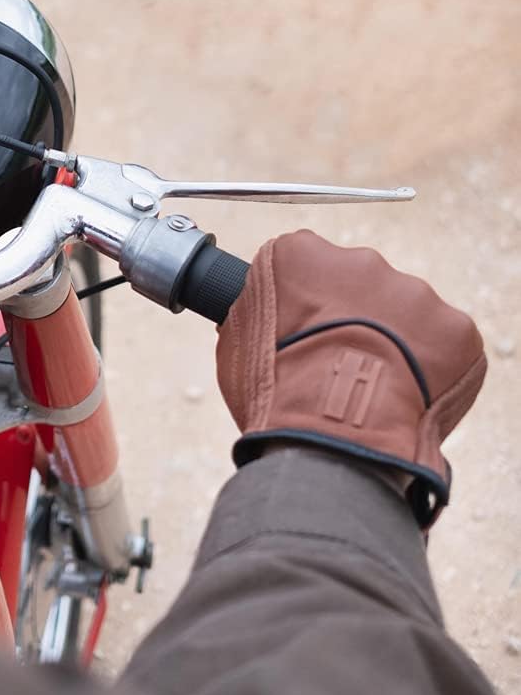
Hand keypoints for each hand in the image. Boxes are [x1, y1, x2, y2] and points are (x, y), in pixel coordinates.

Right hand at [216, 230, 485, 527]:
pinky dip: (428, 368)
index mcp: (301, 254)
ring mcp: (416, 294)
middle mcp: (362, 261)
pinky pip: (443, 344)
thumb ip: (258, 306)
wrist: (332, 439)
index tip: (298, 330)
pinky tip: (403, 395)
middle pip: (358, 282)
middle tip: (335, 362)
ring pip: (404, 312)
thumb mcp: (236, 341)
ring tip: (371, 386)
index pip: (301, 261)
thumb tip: (268, 308)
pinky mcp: (456, 330)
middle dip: (350, 316)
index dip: (299, 300)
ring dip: (391, 341)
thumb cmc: (276, 393)